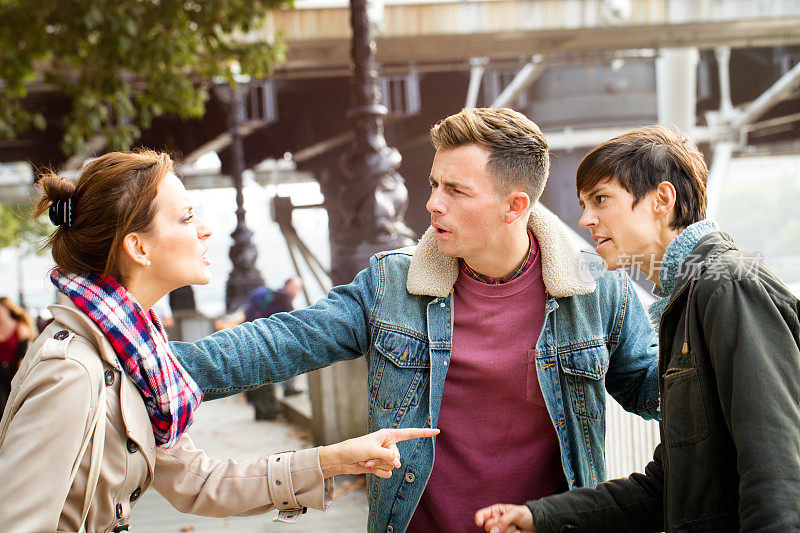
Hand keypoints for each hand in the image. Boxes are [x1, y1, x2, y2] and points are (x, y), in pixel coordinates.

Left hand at [319, 427, 438, 478]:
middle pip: (398, 457)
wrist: (342, 460)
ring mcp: (385, 456)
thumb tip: (398, 464)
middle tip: (370, 456)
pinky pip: (387, 473)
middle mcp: (388, 445)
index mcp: (388, 434)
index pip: (410, 433)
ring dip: (378, 466)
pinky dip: (377, 472)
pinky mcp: (381, 466)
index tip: (437, 431)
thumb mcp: (372, 450)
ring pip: (392, 466)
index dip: (424, 433)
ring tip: (366, 460)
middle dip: (384, 459)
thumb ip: (387, 456)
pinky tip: (368, 467)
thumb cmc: (355, 449)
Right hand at [475, 503, 534, 532]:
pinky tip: (517, 532)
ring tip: (515, 527)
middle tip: (512, 523)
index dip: (479, 518)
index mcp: (495, 511)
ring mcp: (500, 531)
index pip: (482, 515)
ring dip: (508, 531)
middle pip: (488, 527)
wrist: (535, 524)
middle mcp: (495, 522)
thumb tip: (492, 531)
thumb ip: (503, 521)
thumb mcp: (515, 513)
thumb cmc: (525, 515)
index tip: (479, 523)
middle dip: (500, 526)